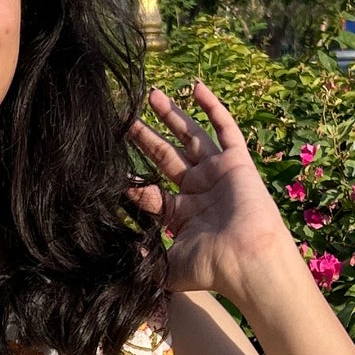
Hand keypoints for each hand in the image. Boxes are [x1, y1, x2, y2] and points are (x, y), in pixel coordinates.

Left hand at [130, 83, 296, 303]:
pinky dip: (212, 107)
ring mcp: (217, 174)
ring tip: (150, 96)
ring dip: (171, 116)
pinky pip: (225, 128)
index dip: (131, 181)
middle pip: (166, 157)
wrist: (247, 260)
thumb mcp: (167, 267)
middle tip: (126, 119)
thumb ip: (143, 260)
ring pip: (190, 138)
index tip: (107, 168)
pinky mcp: (236, 163)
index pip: (150, 191)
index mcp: (181, 215)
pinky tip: (196, 87)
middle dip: (146, 138)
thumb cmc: (211, 267)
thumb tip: (117, 260)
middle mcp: (198, 191)